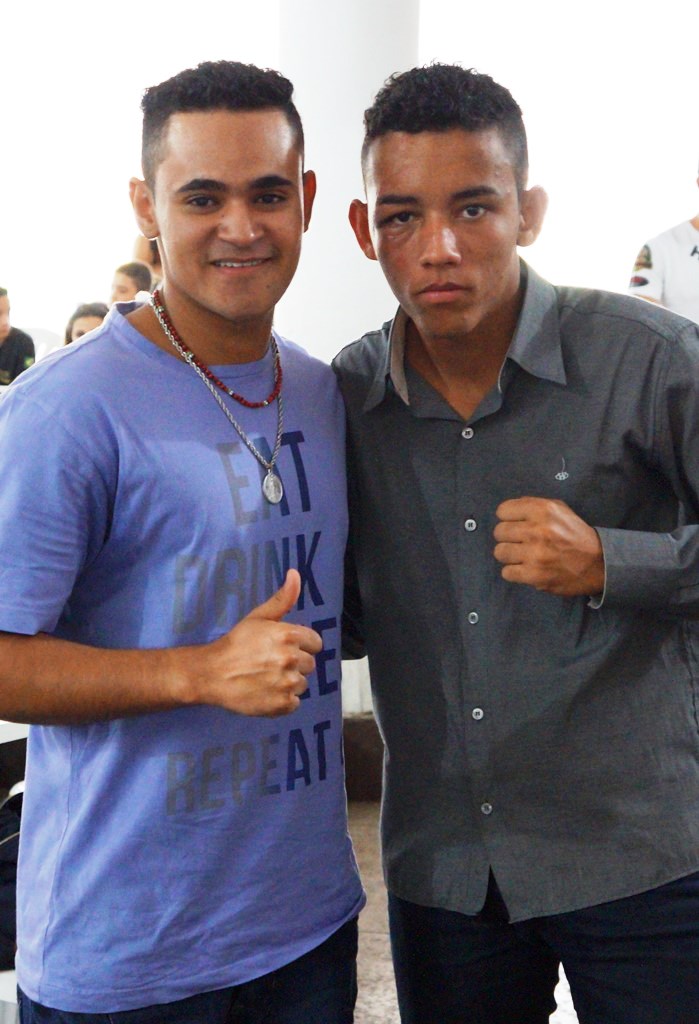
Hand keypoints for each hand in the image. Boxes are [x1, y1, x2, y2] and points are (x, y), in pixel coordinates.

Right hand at [197, 569, 321, 716]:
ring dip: (289, 683)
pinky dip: (283, 702)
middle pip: (310, 665)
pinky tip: (266, 693)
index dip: (301, 646)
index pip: (315, 643)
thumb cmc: (236, 643)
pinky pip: (294, 703)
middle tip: (271, 664)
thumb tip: (295, 574)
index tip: (283, 648)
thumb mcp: (258, 617)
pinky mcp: (281, 705)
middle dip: (295, 664)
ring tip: (267, 679)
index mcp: (289, 635)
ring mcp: (287, 683)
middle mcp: (291, 659)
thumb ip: (282, 599)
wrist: (211, 673)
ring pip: (302, 684)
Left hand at [493, 497, 604, 596]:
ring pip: (499, 552)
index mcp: (542, 510)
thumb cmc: (575, 534)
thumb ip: (533, 505)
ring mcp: (535, 554)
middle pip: (499, 532)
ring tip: (523, 556)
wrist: (598, 564)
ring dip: (509, 555)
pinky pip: (506, 572)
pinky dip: (514, 572)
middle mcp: (537, 530)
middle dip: (508, 537)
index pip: (503, 511)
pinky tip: (526, 569)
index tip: (517, 524)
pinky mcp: (534, 576)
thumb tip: (508, 510)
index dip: (508, 518)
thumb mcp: (559, 509)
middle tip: (521, 542)